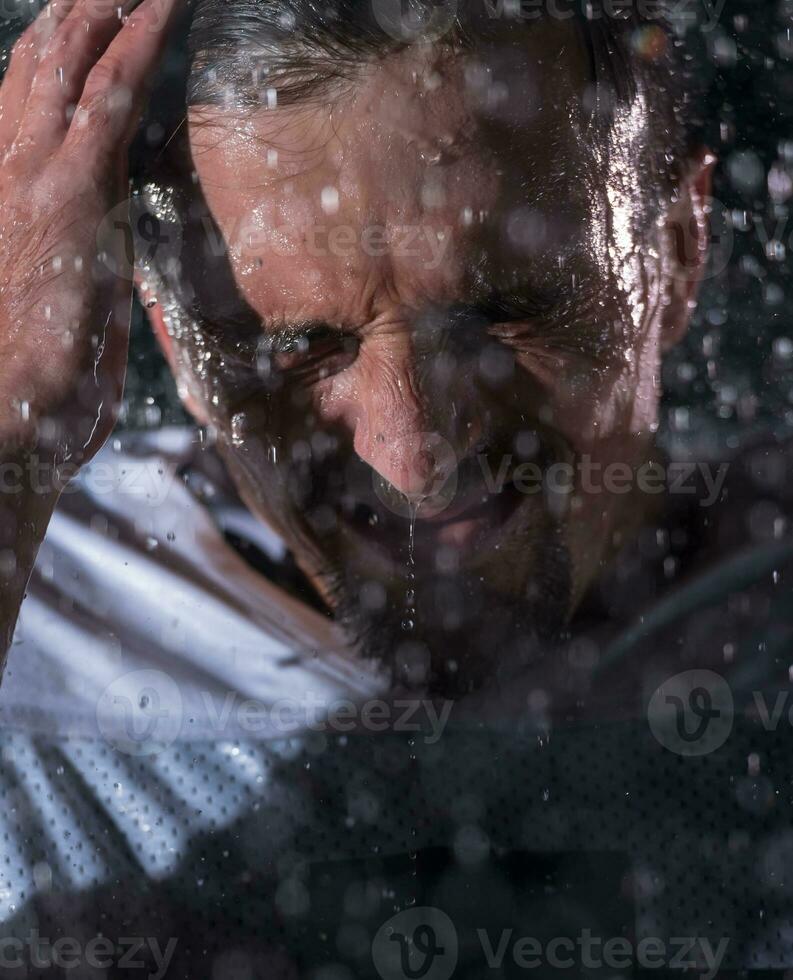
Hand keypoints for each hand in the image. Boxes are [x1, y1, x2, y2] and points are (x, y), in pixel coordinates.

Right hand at [0, 0, 179, 465]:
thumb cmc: (27, 392)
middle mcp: (11, 171)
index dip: (56, 58)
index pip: (30, 108)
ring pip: (69, 62)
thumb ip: (80, 297)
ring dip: (106, 8)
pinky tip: (164, 5)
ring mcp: (34, 173)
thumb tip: (107, 291)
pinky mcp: (70, 188)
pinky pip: (110, 95)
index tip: (86, 22)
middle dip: (77, 13)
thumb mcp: (57, 329)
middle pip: (39, 67)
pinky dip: (139, 43)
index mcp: (10, 200)